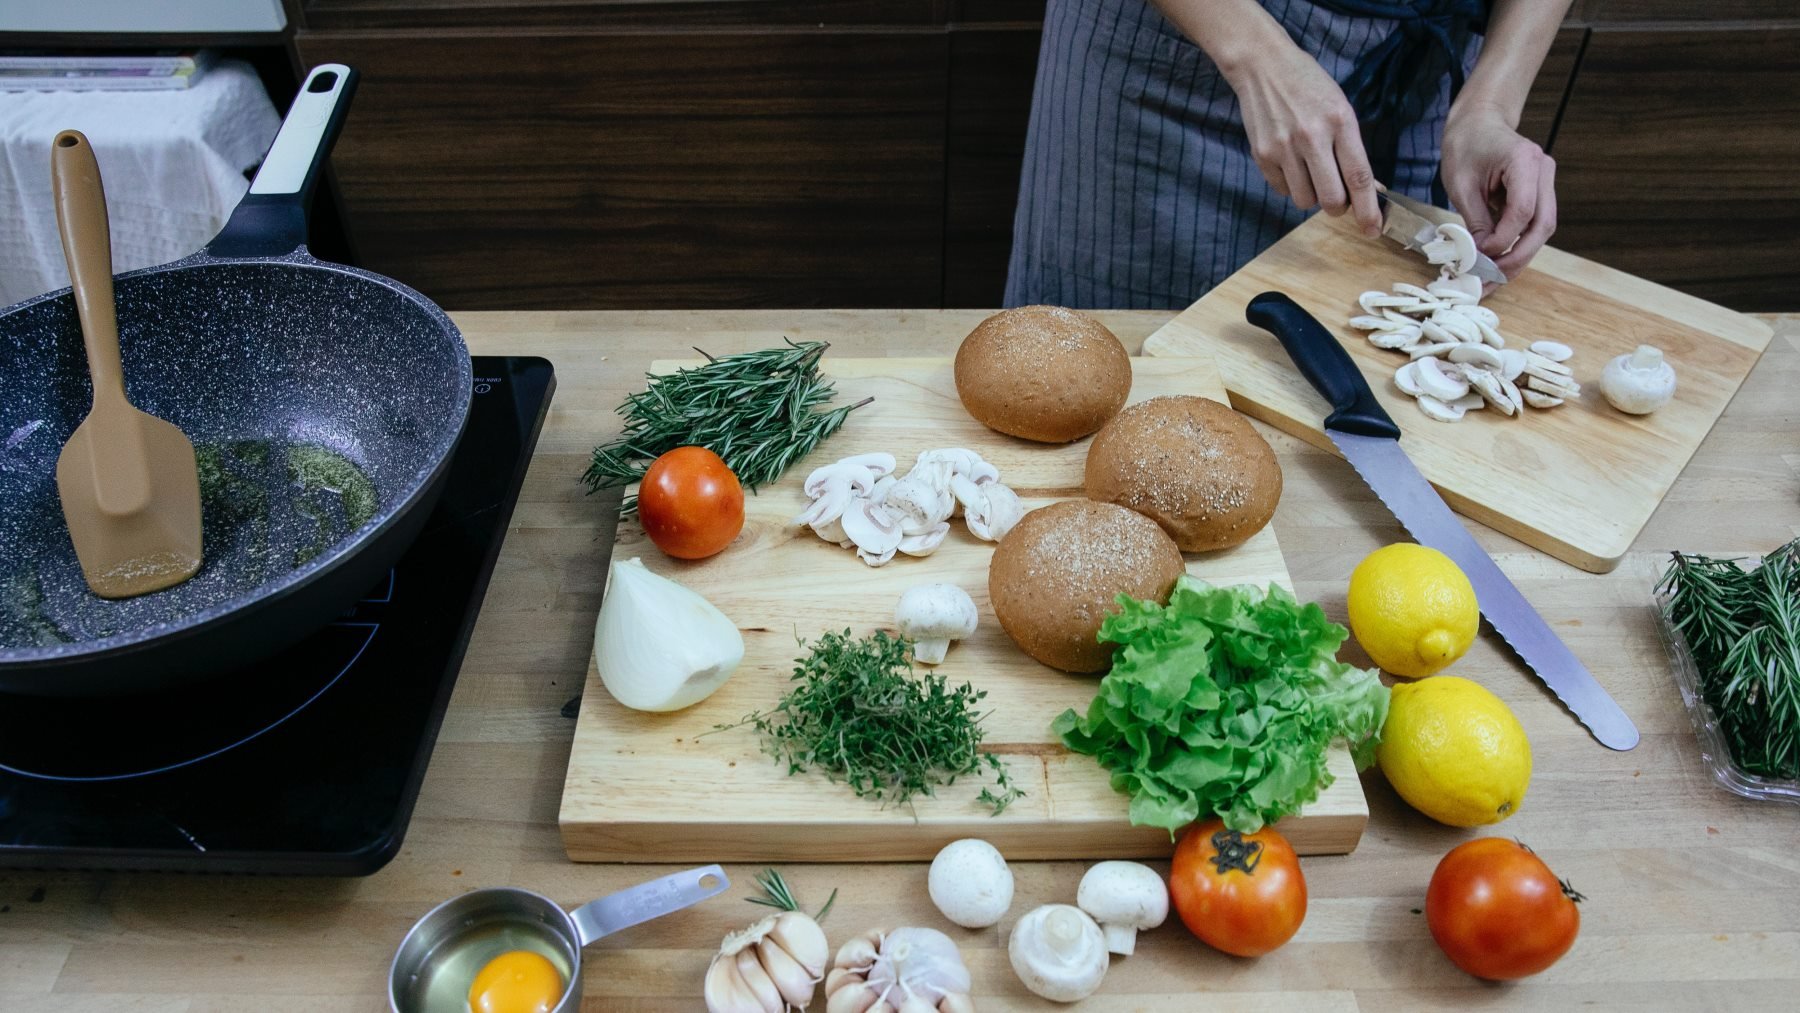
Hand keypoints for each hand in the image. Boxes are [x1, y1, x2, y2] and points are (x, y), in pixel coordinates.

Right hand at [1226, 40, 1381, 235]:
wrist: (1263, 66)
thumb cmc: (1309, 85)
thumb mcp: (1340, 108)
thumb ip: (1351, 147)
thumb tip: (1365, 189)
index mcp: (1339, 122)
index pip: (1358, 176)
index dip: (1368, 209)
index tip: (1373, 228)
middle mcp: (1311, 137)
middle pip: (1331, 198)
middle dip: (1338, 206)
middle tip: (1338, 197)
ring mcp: (1284, 148)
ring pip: (1305, 200)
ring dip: (1312, 195)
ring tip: (1310, 171)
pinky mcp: (1262, 155)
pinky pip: (1283, 191)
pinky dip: (1291, 185)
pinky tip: (1290, 162)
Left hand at [1441, 103, 1556, 276]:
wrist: (1478, 123)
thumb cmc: (1466, 146)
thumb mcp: (1461, 185)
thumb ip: (1475, 220)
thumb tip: (1481, 257)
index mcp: (1525, 161)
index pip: (1523, 210)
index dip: (1503, 239)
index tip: (1480, 256)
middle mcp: (1544, 171)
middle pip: (1542, 225)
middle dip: (1518, 257)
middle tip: (1491, 280)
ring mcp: (1546, 182)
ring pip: (1541, 230)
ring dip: (1519, 257)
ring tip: (1492, 280)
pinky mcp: (1539, 193)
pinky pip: (1532, 226)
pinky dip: (1517, 246)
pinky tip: (1498, 265)